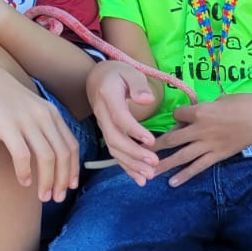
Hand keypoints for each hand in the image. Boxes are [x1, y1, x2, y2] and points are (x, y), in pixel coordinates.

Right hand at [0, 57, 80, 202]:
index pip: (71, 146)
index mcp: (51, 112)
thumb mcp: (26, 107)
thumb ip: (38, 125)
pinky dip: (25, 171)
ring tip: (42, 197)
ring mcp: (26, 120)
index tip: (69, 186)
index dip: (72, 169)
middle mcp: (43, 115)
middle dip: (62, 180)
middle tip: (56, 198)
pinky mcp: (7, 125)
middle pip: (63, 154)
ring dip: (47, 181)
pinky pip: (22, 154)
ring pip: (47, 157)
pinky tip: (24, 183)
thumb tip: (44, 152)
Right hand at [86, 60, 161, 184]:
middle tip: (154, 163)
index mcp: (108, 98)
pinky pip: (115, 153)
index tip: (151, 141)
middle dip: (134, 154)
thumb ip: (138, 85)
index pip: (120, 118)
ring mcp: (103, 126)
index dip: (135, 131)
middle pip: (115, 139)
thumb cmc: (118, 73)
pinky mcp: (108, 134)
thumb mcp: (130, 72)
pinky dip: (126, 166)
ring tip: (149, 175)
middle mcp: (103, 115)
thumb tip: (147, 99)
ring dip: (131, 164)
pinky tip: (139, 178)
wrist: (97, 78)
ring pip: (114, 150)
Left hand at [151, 94, 251, 186]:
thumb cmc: (248, 103)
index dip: (176, 116)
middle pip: (172, 138)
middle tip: (138, 152)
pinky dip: (185, 176)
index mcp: (201, 111)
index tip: (177, 118)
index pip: (178, 115)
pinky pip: (198, 167)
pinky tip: (172, 183)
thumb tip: (198, 111)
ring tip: (147, 173)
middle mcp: (200, 129)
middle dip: (154, 146)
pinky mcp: (218, 155)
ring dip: (163, 165)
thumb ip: (207, 106)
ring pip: (180, 156)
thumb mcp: (224, 98)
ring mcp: (209, 145)